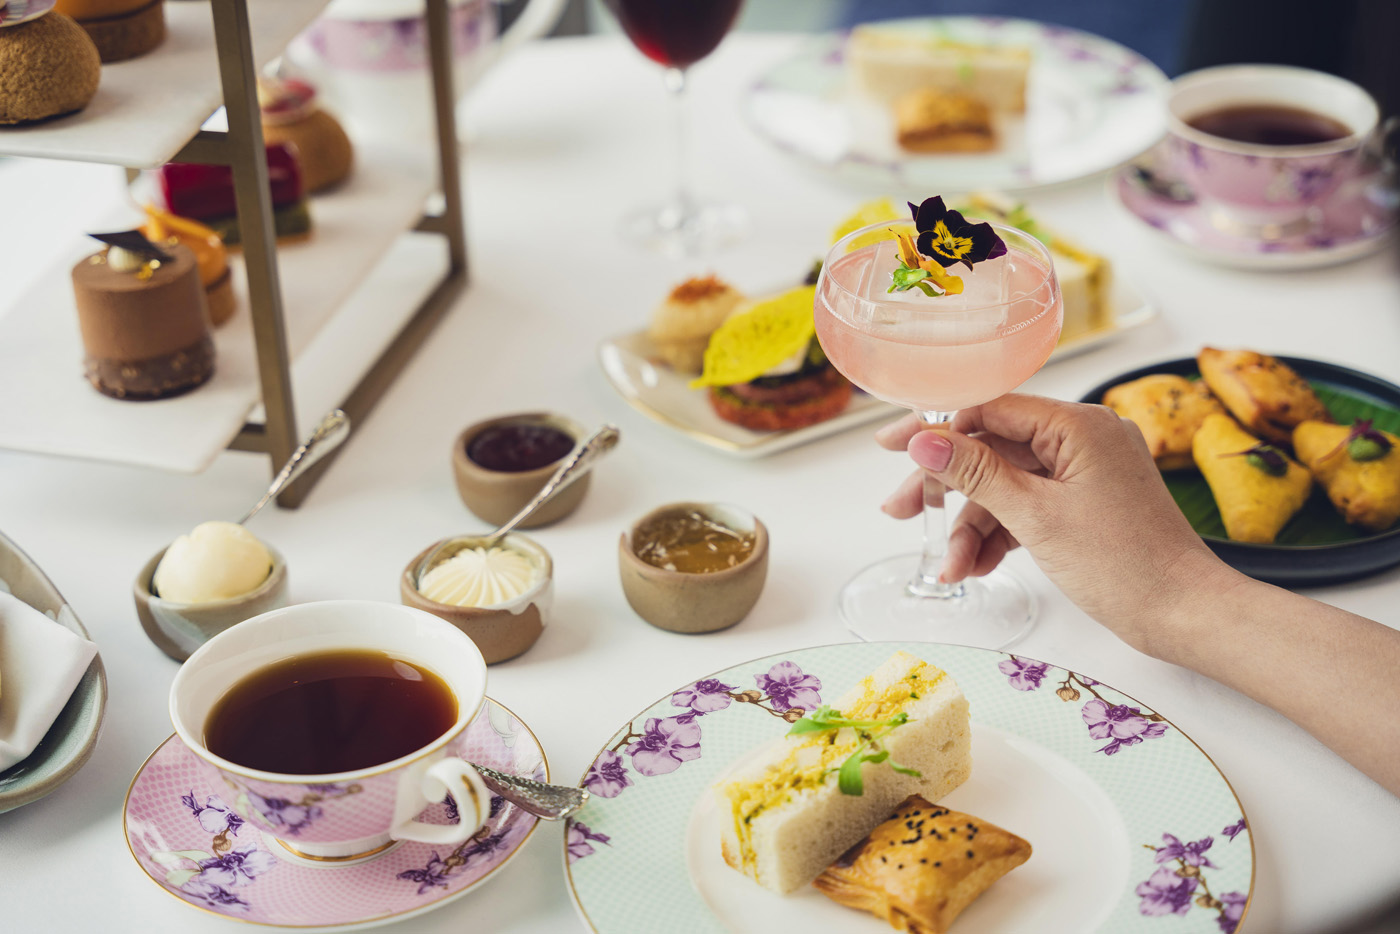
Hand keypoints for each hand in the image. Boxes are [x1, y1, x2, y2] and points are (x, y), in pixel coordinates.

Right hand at [875, 395, 1236, 655]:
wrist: (1184, 613)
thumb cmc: (1124, 564)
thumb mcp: (1036, 516)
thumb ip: (976, 473)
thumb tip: (926, 441)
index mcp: (1077, 424)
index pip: (988, 407)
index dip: (935, 427)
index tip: (891, 445)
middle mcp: (1083, 437)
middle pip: (991, 449)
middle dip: (946, 489)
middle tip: (899, 510)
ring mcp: (1085, 471)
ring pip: (1006, 486)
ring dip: (972, 526)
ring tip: (951, 568)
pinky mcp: (1086, 502)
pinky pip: (1028, 506)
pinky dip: (1001, 535)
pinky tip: (977, 567)